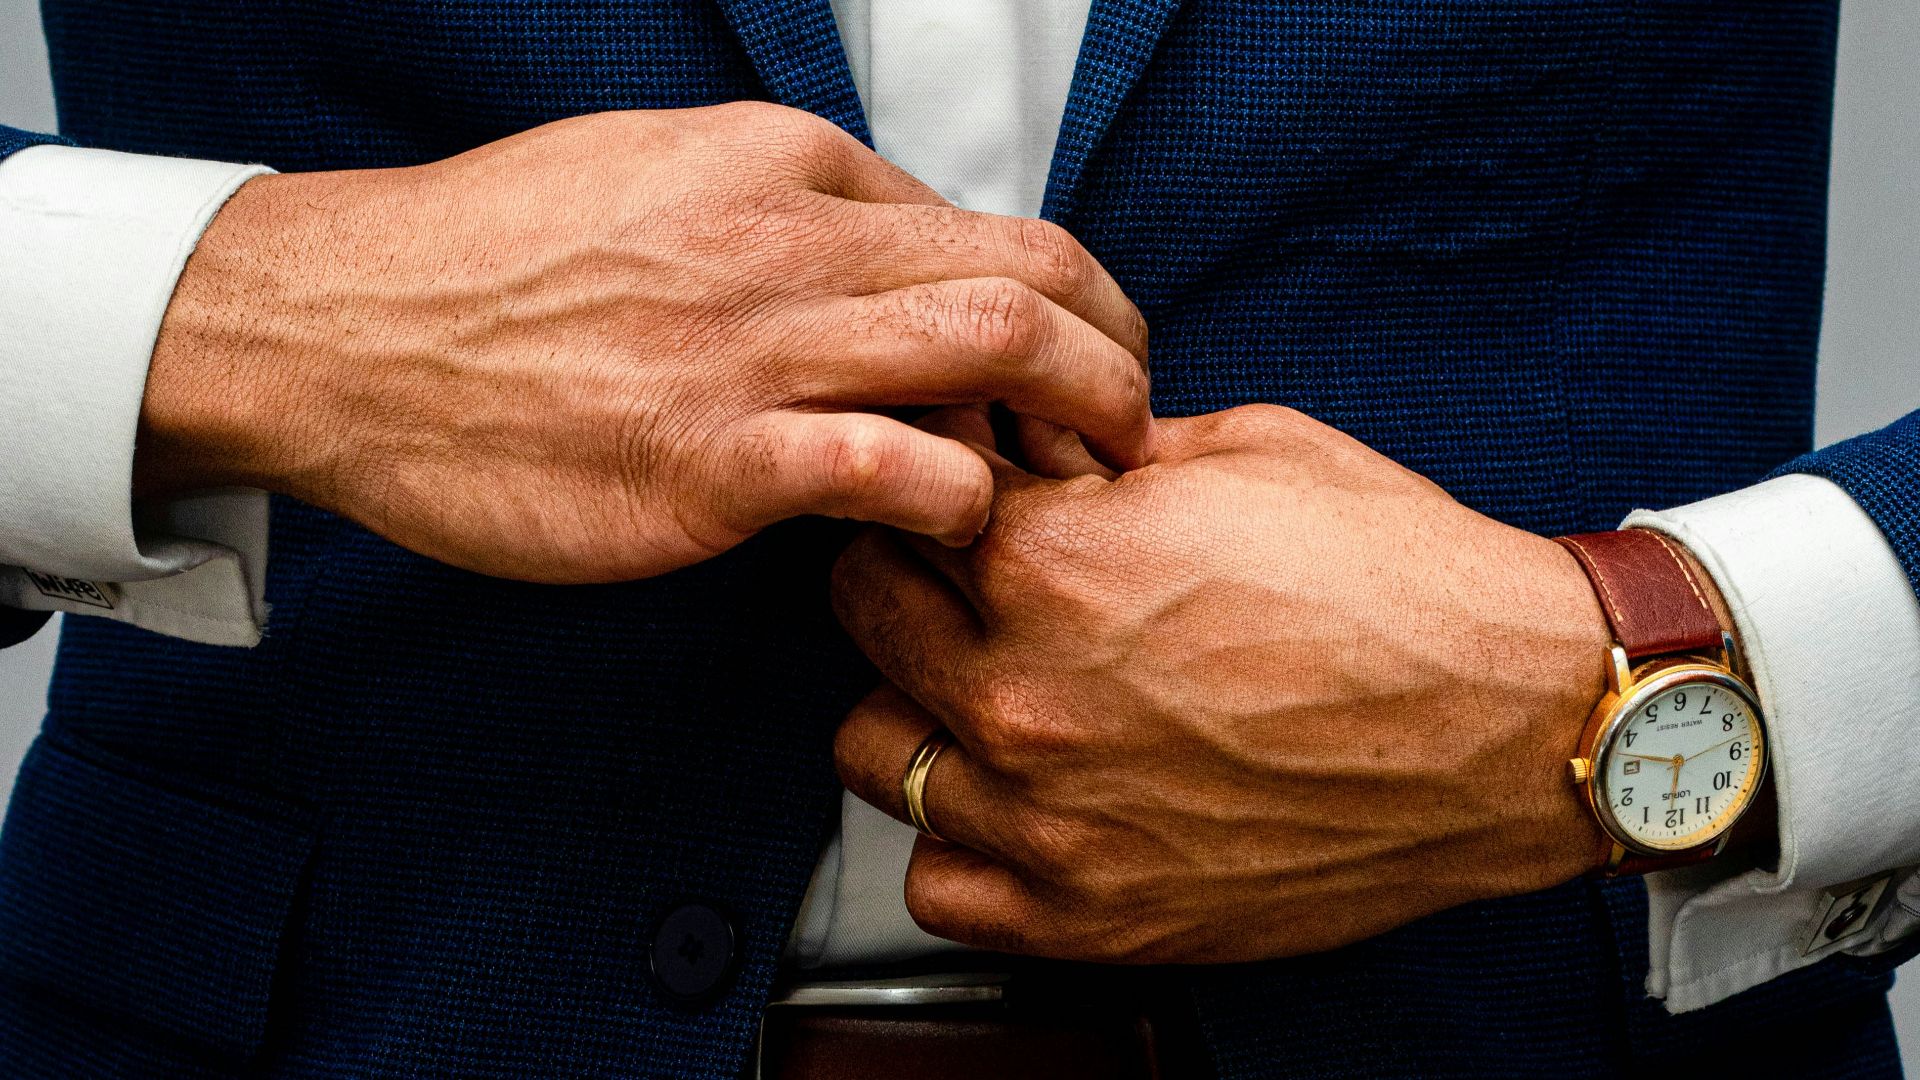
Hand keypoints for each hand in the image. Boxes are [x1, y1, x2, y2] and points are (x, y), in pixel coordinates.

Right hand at [134, 103, 1152, 581]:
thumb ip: (786, 209)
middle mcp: (787, 240)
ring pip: (993, 353)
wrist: (347, 328)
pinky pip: (898, 473)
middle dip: (1119, 354)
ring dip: (1074, 425)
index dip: (1064, 303)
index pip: (984, 225)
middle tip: (1131, 423)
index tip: (1078, 364)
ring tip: (1082, 484)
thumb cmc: (495, 258)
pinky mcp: (713, 462)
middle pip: (1030, 277)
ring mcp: (753, 349)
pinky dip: (958, 503)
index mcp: (780, 163)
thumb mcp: (655, 171)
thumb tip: (899, 260)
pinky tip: (948, 529)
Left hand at [831, 405, 1616, 962]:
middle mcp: (1023, 694)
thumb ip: (1097, 449)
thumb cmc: (1400, 580)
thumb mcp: (1243, 453)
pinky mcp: (1092, 915)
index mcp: (1049, 562)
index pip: (898, 500)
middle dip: (912, 576)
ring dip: (918, 708)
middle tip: (976, 578)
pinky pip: (938, 884)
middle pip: (862, 612)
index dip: (938, 484)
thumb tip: (1023, 442)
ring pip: (873, 750)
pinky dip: (963, 841)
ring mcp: (1049, 817)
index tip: (971, 493)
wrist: (1518, 721)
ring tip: (996, 689)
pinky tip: (1024, 796)